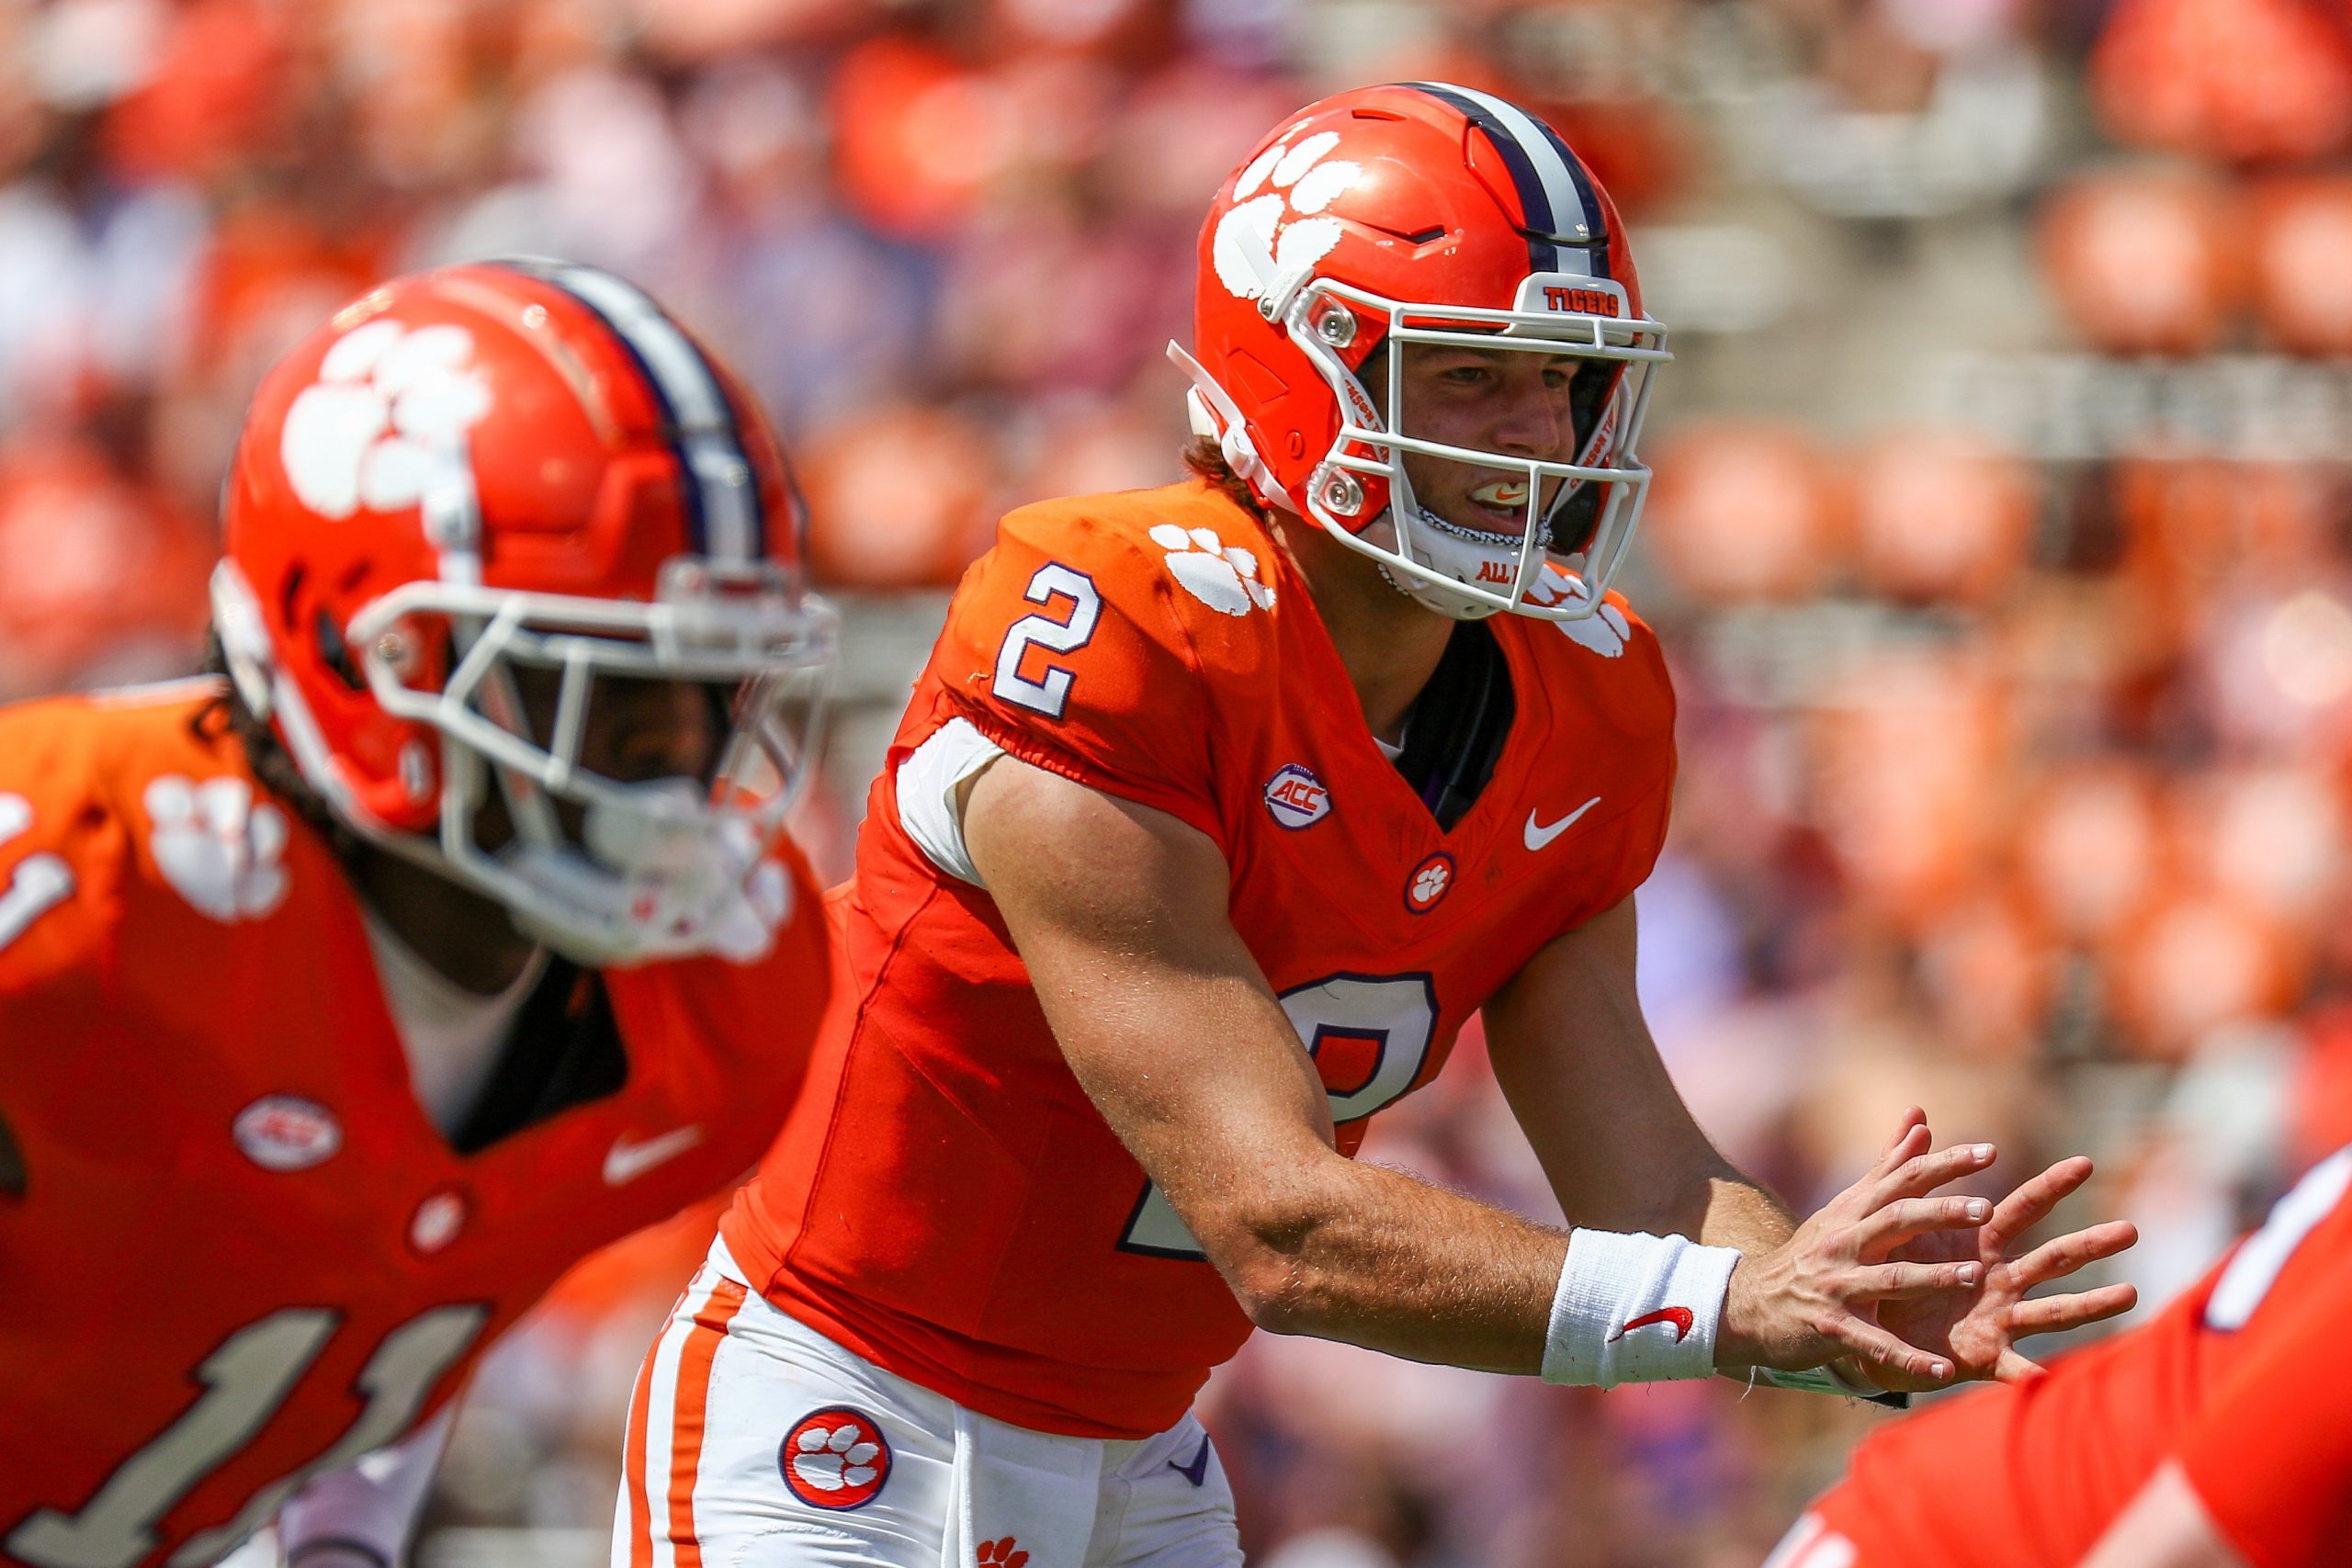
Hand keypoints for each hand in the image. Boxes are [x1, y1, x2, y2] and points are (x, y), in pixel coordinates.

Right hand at [1716, 1112, 2010, 1384]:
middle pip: (1896, 1221)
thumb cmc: (1812, 1253)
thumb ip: (1888, 1167)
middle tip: (1987, 1209)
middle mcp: (1844, 1243)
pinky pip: (1875, 1343)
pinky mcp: (1832, 1328)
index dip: (1944, 1165)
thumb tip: (1921, 1120)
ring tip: (1972, 1276)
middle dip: (1941, 1213)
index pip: (1902, 1180)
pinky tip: (1942, 1369)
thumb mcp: (1845, 1207)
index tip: (1989, 1152)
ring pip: (1888, 1279)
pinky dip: (1908, 1358)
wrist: (1748, 1303)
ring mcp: (1837, 1285)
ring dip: (1931, 1277)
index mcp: (1853, 1212)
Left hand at [1867, 1108, 2138, 1392]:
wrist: (1868, 1323)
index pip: (2023, 1208)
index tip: (2084, 1162)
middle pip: (2054, 1257)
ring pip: (2052, 1310)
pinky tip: (2047, 1378)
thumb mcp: (1898, 1217)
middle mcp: (2002, 1280)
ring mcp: (2000, 1319)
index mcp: (1982, 1243)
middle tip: (2133, 1229)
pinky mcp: (1984, 1356)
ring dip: (2090, 1304)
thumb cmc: (1893, 1266)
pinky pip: (2012, 1368)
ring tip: (2130, 1294)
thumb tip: (1915, 1113)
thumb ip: (1909, 1168)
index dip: (2051, 1186)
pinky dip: (2029, 1373)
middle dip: (2091, 1243)